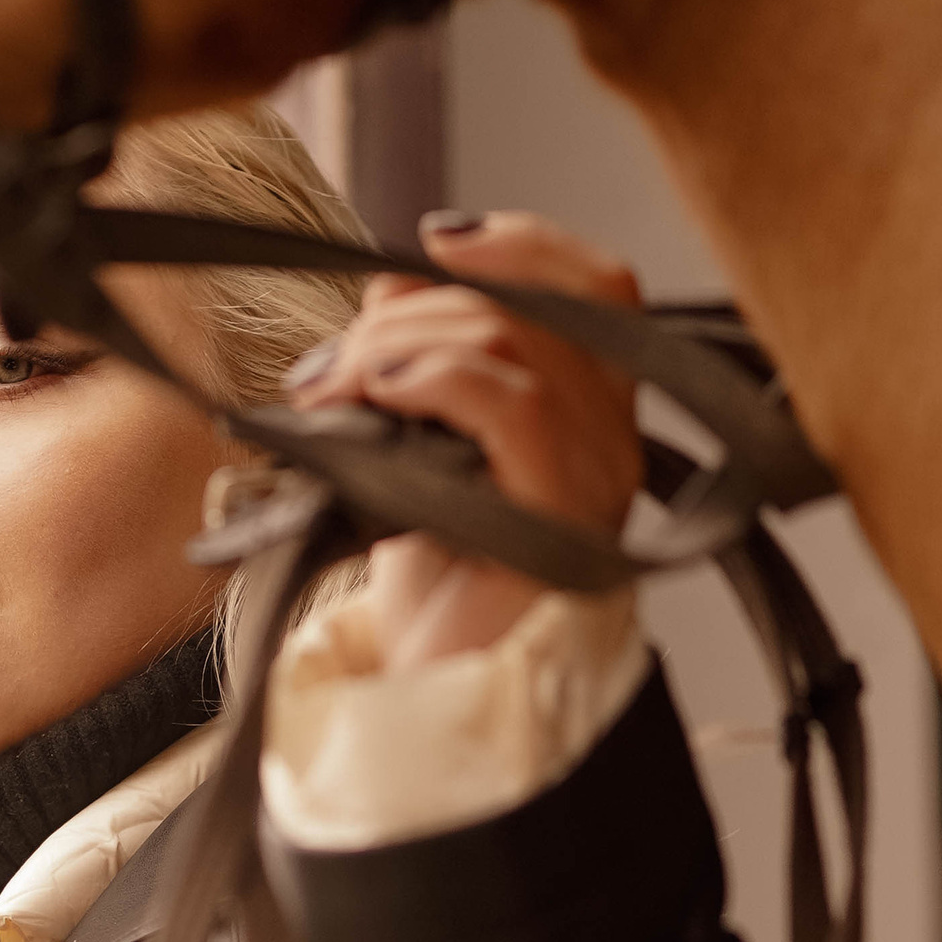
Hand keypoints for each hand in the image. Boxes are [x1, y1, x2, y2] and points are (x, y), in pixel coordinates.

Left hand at [283, 209, 642, 670]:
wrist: (435, 699)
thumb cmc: (431, 588)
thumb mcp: (414, 452)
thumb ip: (419, 367)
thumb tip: (389, 285)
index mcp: (590, 415)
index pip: (598, 285)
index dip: (520, 243)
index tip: (430, 242)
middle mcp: (612, 440)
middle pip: (534, 303)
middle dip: (412, 307)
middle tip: (329, 366)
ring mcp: (594, 480)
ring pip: (515, 340)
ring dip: (398, 342)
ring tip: (329, 389)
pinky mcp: (561, 521)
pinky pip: (515, 403)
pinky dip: (431, 375)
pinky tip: (372, 393)